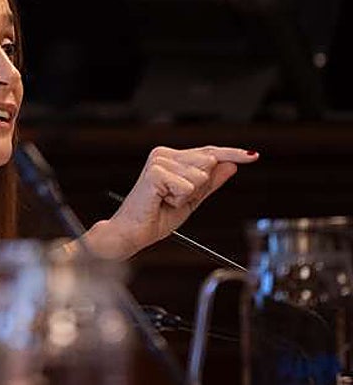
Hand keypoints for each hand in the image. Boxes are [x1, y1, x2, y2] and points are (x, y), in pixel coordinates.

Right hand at [85, 145, 257, 259]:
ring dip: (187, 195)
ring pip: (200, 175)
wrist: (132, 232)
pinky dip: (179, 199)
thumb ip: (211, 183)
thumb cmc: (156, 217)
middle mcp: (164, 155)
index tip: (253, 156)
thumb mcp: (192, 199)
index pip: (209, 152)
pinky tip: (161, 201)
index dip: (232, 154)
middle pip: (209, 162)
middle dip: (199, 186)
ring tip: (165, 201)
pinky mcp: (156, 172)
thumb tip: (232, 166)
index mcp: (170, 157)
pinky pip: (188, 186)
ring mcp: (159, 162)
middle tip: (173, 199)